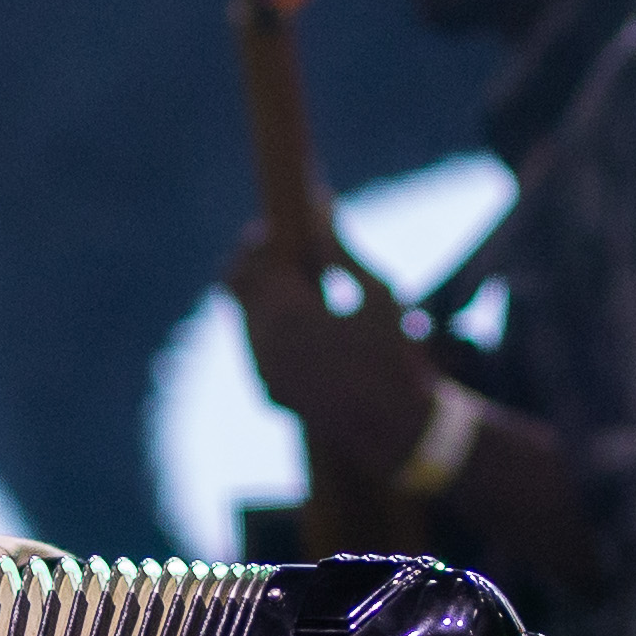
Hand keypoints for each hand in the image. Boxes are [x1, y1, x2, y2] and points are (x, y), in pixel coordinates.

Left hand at [222, 215, 425, 442]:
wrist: (397, 432)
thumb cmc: (398, 356)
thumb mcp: (377, 294)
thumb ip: (340, 251)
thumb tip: (320, 203)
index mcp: (288, 313)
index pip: (252, 261)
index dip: (260, 240)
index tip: (276, 228)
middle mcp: (263, 344)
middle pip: (237, 288)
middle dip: (256, 266)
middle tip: (281, 252)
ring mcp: (260, 372)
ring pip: (244, 320)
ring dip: (263, 300)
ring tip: (297, 289)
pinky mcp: (267, 393)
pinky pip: (256, 349)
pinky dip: (270, 331)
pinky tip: (300, 326)